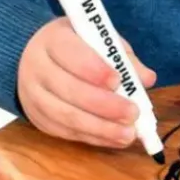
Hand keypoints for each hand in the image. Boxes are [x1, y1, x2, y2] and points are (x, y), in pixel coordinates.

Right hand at [17, 16, 156, 149]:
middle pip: (68, 90)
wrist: (38, 58)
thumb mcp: (100, 40)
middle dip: (104, 105)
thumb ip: (123, 57)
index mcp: (53, 40)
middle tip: (133, 114)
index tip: (118, 81)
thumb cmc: (79, 46)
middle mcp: (37, 68)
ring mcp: (32, 96)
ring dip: (100, 128)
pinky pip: (63, 131)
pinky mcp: (37, 118)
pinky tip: (113, 139)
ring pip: (65, 116)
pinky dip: (91, 137)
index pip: (70, 54)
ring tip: (127, 134)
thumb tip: (147, 79)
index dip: (94, 69)